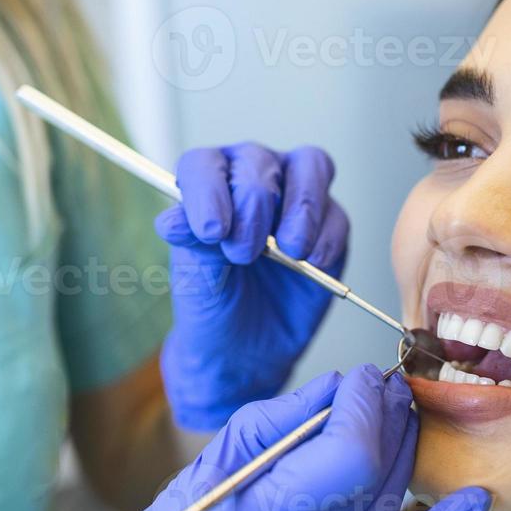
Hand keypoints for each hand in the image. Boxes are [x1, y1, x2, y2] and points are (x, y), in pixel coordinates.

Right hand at [0, 366, 490, 510]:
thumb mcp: (199, 481)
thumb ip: (273, 429)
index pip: (343, 460)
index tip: (365, 378)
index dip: (365, 409)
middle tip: (390, 391)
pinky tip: (467, 506)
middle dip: (389, 425)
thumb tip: (336, 389)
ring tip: (403, 426)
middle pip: (373, 490)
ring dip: (406, 467)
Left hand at [157, 143, 348, 430]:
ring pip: (309, 167)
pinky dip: (326, 238)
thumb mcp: (195, 276)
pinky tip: (312, 264)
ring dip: (301, 209)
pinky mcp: (328, 223)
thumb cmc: (212, 303)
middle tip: (244, 254)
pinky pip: (336, 214)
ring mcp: (292, 196)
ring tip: (291, 252)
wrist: (244, 347)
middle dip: (253, 206)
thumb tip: (174, 219)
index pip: (204, 165)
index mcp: (207, 184)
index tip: (211, 231)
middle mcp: (250, 178)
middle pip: (258, 163)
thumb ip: (193, 242)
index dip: (209, 192)